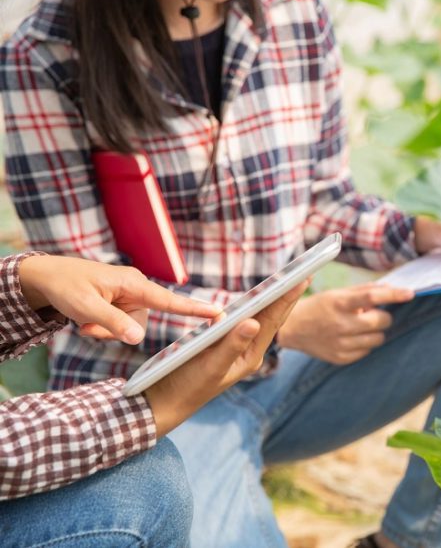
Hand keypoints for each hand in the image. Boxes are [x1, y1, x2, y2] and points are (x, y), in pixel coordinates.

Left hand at [18, 255, 220, 344]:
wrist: (46, 277)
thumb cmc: (66, 286)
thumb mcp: (86, 308)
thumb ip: (113, 323)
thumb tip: (138, 338)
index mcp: (134, 284)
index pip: (170, 301)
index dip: (194, 310)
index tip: (219, 314)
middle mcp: (136, 289)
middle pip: (141, 324)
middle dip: (115, 332)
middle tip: (87, 328)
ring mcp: (129, 297)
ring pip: (130, 328)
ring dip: (106, 332)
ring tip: (83, 322)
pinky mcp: (121, 304)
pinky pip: (121, 325)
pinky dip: (103, 328)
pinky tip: (86, 321)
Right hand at [144, 280, 308, 436]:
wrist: (167, 402)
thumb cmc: (188, 386)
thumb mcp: (211, 366)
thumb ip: (232, 345)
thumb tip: (254, 322)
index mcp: (251, 356)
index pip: (272, 321)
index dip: (287, 298)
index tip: (303, 279)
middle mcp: (249, 352)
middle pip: (271, 318)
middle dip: (287, 296)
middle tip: (305, 273)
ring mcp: (237, 348)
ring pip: (259, 318)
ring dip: (272, 299)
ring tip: (289, 281)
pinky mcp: (224, 345)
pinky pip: (242, 321)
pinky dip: (251, 307)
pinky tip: (257, 297)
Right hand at [277, 283, 414, 363]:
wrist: (292, 329)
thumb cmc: (320, 306)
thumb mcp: (338, 293)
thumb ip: (364, 291)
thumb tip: (391, 288)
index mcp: (339, 303)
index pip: (372, 297)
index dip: (393, 294)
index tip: (410, 293)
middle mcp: (340, 324)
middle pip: (380, 321)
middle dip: (382, 316)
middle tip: (371, 314)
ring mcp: (340, 344)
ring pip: (378, 339)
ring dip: (374, 331)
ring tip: (359, 326)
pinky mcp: (340, 358)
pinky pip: (366, 351)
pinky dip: (364, 343)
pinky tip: (351, 337)